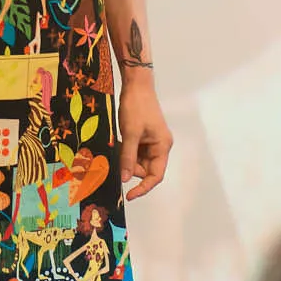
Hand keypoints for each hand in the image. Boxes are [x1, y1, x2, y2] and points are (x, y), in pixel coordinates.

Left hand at [118, 82, 172, 199]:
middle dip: (130, 168)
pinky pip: (135, 152)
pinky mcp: (143, 136)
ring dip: (127, 159)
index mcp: (162, 146)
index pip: (155, 175)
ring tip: (120, 144)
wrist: (136, 85)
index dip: (143, 187)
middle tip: (118, 159)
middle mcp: (160, 146)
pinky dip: (126, 152)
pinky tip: (120, 142)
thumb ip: (128, 157)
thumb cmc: (136, 107)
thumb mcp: (130, 134)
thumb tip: (124, 179)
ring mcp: (151, 141)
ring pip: (138, 161)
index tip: (129, 195)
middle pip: (146, 169)